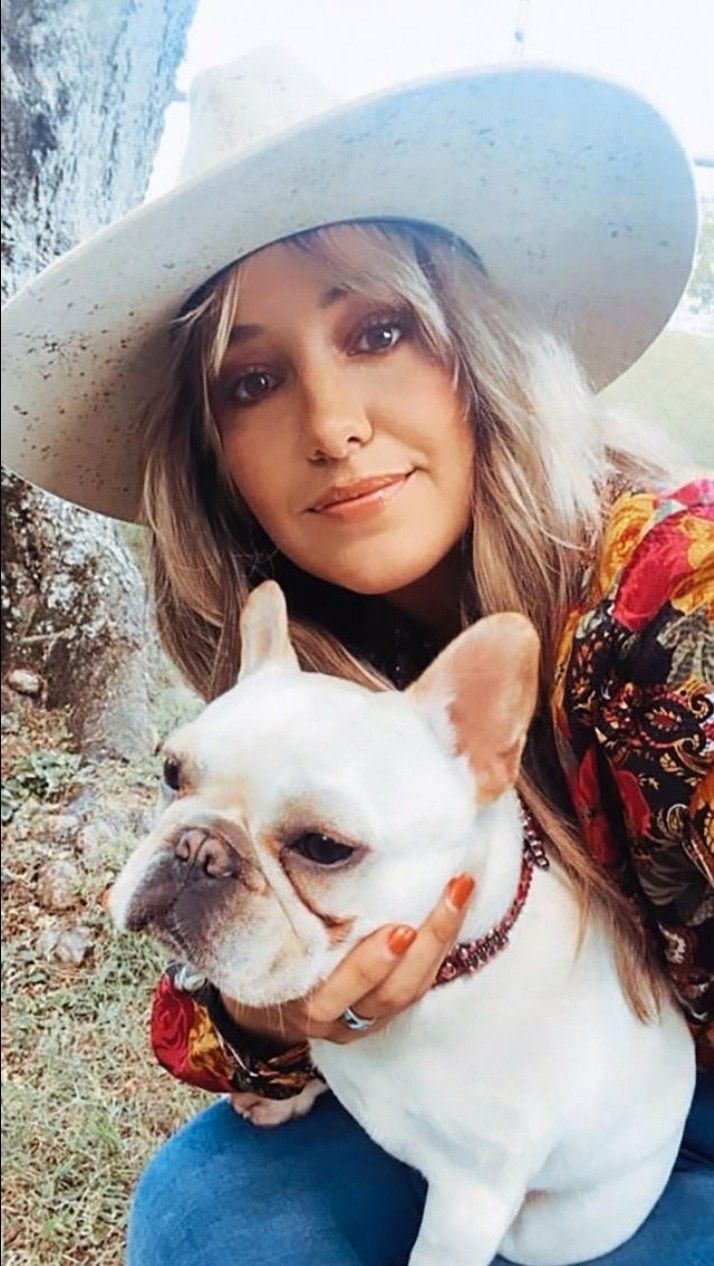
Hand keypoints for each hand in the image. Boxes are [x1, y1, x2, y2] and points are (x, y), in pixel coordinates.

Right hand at [221, 873, 474, 1045]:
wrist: (247, 1002)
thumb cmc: (250, 947)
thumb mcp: (253, 926)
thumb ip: (267, 895)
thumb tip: (264, 828)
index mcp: (291, 994)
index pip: (336, 990)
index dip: (370, 967)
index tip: (399, 932)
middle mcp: (328, 1014)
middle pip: (388, 992)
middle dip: (426, 947)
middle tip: (451, 896)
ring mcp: (355, 1019)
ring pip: (407, 993)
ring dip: (440, 944)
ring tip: (459, 893)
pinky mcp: (376, 1013)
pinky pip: (412, 990)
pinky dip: (436, 952)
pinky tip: (453, 910)